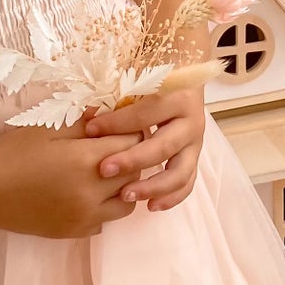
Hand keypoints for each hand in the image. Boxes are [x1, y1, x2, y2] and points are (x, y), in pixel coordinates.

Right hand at [0, 111, 146, 239]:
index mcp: (85, 160)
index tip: (123, 128)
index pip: (133, 144)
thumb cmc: (12, 153)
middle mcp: (91, 193)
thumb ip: (85, 122)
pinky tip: (87, 194)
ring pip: (126, 203)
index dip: (132, 133)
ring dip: (123, 187)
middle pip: (135, 174)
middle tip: (116, 148)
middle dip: (132, 158)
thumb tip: (113, 114)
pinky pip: (105, 222)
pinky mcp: (75, 232)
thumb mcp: (49, 128)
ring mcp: (84, 217)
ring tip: (104, 174)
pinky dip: (104, 208)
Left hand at [84, 84, 206, 212]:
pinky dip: (171, 197)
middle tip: (104, 169)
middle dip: (132, 160)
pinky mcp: (194, 158)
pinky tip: (151, 206)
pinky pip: (187, 183)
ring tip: (126, 195)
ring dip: (153, 186)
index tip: (90, 130)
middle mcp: (192, 121)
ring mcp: (195, 143)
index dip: (117, 123)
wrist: (185, 79)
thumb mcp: (138, 81)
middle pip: (163, 146)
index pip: (146, 113)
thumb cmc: (155, 79)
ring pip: (180, 172)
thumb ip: (117, 96)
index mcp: (178, 97)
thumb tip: (88, 115)